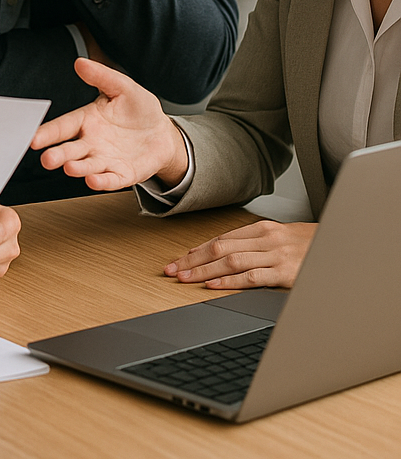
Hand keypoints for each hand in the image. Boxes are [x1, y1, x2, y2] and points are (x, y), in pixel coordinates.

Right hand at [30, 58, 187, 189]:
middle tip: (47, 159)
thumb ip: (101, 76)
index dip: (48, 133)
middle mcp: (91, 143)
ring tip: (70, 168)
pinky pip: (111, 179)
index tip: (34, 138)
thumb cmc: (139, 109)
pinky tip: (94, 181)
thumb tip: (80, 62)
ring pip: (87, 166)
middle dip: (58, 155)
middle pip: (70, 150)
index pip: (63, 126)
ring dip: (78, 169)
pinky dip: (103, 182)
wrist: (162, 132)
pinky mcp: (123, 174)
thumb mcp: (123, 87)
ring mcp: (105, 160)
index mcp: (86, 120)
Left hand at [164, 221, 317, 289]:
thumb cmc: (313, 245)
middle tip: (172, 270)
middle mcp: (265, 240)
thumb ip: (256, 244)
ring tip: (184, 278)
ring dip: (202, 270)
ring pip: (229, 261)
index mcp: (261, 230)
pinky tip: (212, 285)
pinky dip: (229, 281)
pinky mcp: (284, 273)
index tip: (179, 259)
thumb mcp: (282, 238)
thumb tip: (227, 253)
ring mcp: (274, 256)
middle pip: (218, 249)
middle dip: (192, 260)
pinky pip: (250, 277)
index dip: (196, 250)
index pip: (220, 240)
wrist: (344, 247)